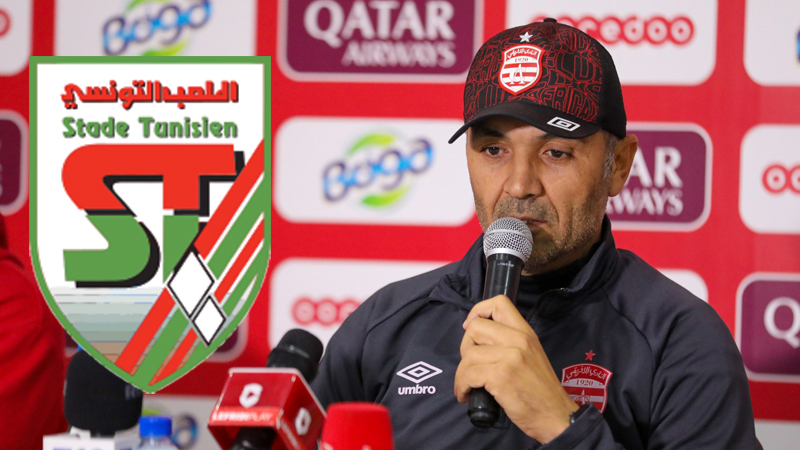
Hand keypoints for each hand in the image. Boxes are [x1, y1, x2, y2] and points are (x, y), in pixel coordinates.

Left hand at [454, 295, 578, 442]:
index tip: (470, 327)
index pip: (499, 303)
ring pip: (469, 354)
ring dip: (461, 373)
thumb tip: (480, 340)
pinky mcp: (501, 376)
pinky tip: (466, 395)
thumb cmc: (540, 391)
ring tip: (467, 385)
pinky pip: (468, 374)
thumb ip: (511, 343)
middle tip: (471, 365)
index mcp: (526, 332)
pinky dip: (461, 386)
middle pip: (475, 327)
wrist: (556, 416)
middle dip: (465, 347)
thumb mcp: (531, 355)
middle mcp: (519, 340)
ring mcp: (510, 357)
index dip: (478, 311)